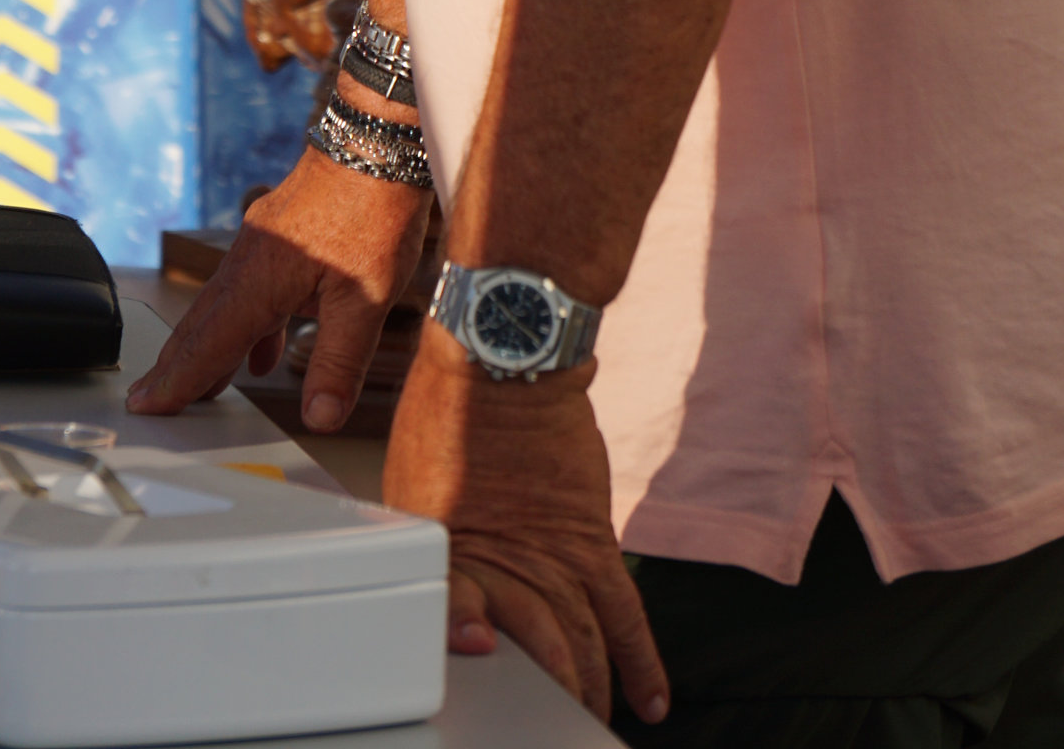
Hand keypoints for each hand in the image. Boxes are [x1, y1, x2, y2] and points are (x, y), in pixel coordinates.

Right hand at [126, 147, 429, 433]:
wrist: (376, 140)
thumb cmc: (373, 211)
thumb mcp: (366, 300)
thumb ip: (339, 363)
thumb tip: (320, 419)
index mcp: (258, 281)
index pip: (206, 344)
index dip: (177, 380)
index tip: (145, 405)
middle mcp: (249, 260)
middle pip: (202, 323)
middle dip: (177, 366)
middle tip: (149, 399)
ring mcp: (262, 243)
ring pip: (225, 305)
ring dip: (210, 347)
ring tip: (202, 385)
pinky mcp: (280, 234)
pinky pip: (250, 288)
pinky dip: (247, 325)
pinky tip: (262, 350)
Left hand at [383, 331, 667, 729]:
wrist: (504, 352)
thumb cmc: (448, 407)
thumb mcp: (413, 482)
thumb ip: (432, 547)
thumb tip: (441, 595)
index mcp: (445, 547)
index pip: (448, 611)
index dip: (461, 639)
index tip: (477, 657)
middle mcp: (502, 556)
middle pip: (528, 648)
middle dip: (540, 695)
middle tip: (544, 724)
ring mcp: (552, 552)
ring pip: (580, 642)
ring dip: (587, 690)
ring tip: (590, 722)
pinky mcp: (591, 539)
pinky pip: (622, 611)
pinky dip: (640, 661)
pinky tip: (650, 700)